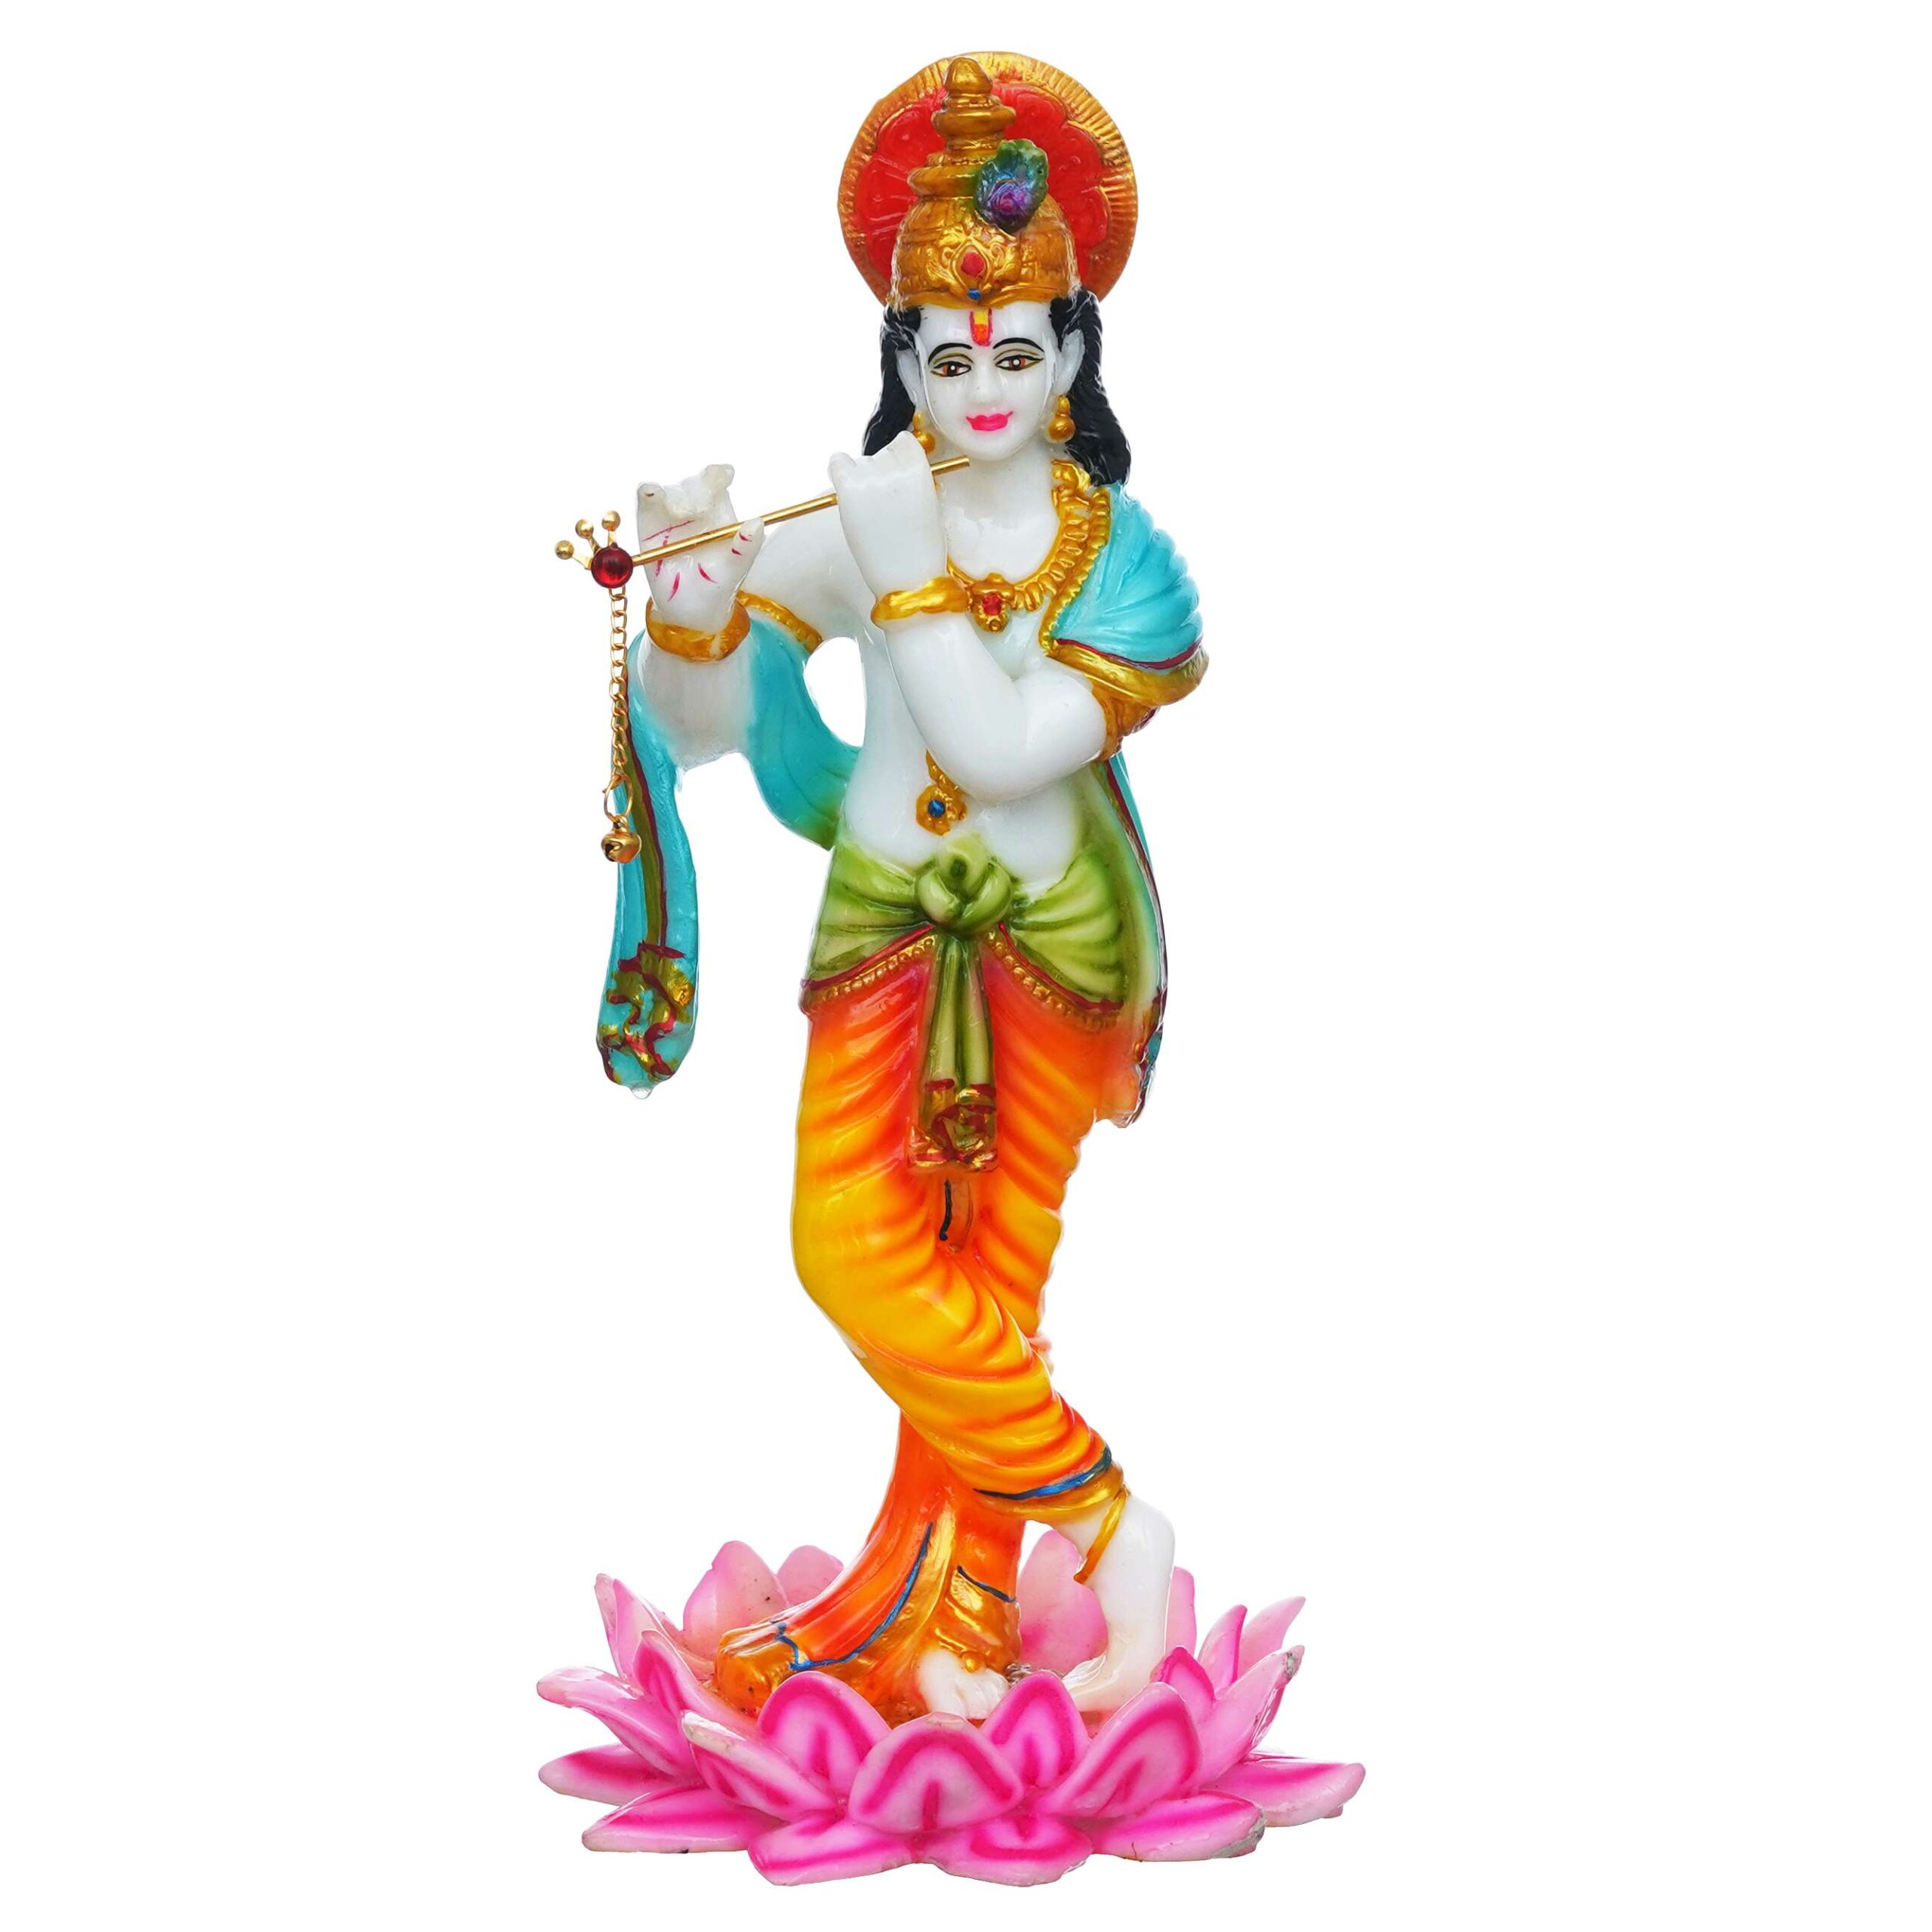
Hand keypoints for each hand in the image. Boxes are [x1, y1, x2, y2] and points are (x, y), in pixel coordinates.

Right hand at [635, 464, 763, 637]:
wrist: (688, 610)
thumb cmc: (716, 587)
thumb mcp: (736, 570)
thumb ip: (747, 547)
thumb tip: (757, 522)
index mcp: (720, 512)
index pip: (719, 480)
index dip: (719, 474)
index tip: (722, 476)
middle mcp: (696, 507)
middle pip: (695, 482)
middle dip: (697, 491)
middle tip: (697, 510)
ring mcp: (671, 512)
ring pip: (672, 489)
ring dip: (676, 497)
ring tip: (680, 515)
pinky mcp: (649, 520)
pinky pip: (647, 496)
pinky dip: (649, 491)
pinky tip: (653, 495)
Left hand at [828, 432, 946, 603]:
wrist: (908, 581)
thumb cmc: (923, 551)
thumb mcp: (930, 506)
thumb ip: (914, 482)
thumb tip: (892, 473)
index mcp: (921, 468)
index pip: (903, 444)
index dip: (899, 463)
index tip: (899, 483)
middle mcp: (895, 466)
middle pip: (881, 454)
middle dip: (881, 473)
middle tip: (884, 505)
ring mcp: (871, 477)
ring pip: (859, 461)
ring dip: (862, 478)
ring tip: (869, 510)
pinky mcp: (849, 490)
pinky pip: (838, 462)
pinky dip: (841, 471)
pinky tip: (849, 491)